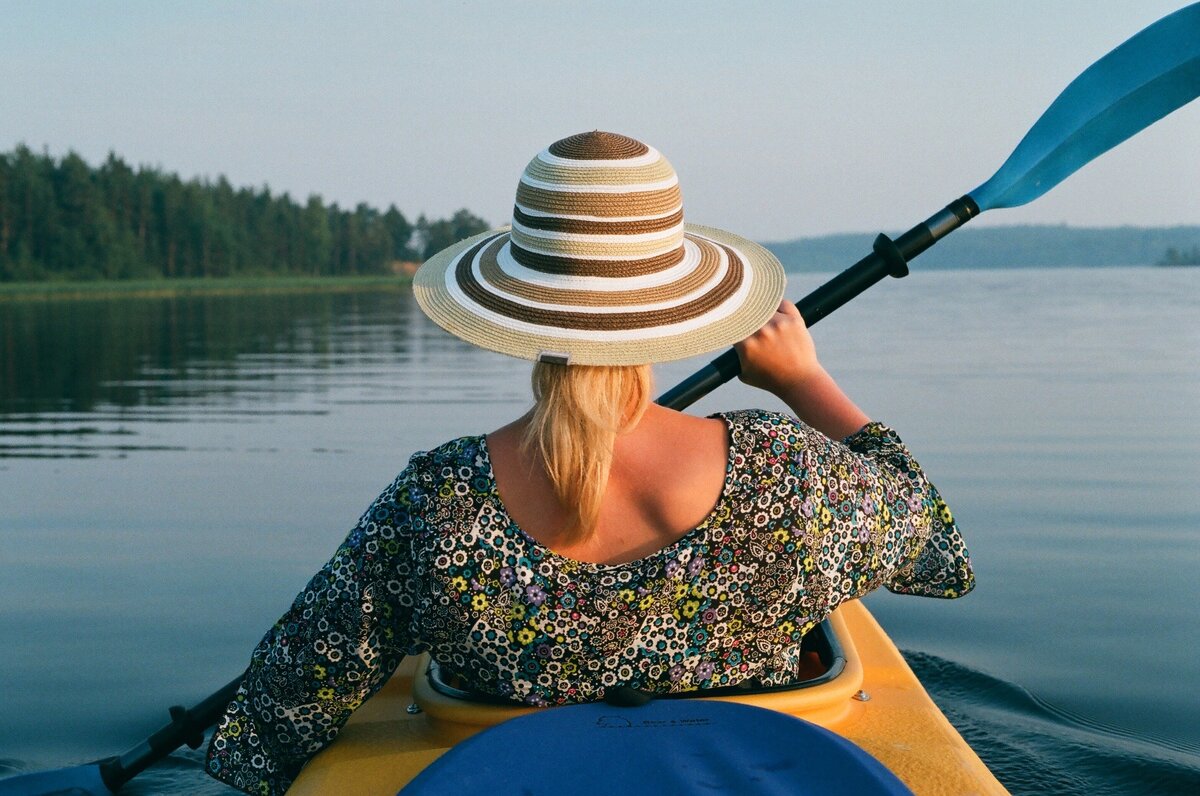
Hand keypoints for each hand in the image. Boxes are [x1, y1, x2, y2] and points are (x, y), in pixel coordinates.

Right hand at [735, 300, 869, 438]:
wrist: (799, 381)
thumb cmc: (770, 379)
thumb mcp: (743, 373)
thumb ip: (734, 356)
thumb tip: (726, 337)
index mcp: (746, 345)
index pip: (732, 325)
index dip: (731, 324)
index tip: (732, 324)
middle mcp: (761, 331)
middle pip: (746, 313)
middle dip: (746, 317)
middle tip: (749, 322)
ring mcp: (779, 324)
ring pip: (764, 307)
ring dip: (762, 311)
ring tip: (765, 320)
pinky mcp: (794, 320)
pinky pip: (782, 303)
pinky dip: (778, 306)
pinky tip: (777, 314)